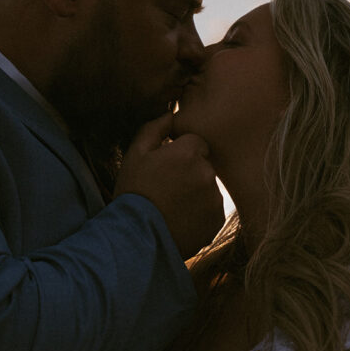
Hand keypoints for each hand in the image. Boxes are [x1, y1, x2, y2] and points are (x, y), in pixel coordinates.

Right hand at [114, 113, 224, 259]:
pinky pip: (210, 210)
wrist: (136, 237)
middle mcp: (207, 173)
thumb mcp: (135, 154)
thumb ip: (154, 128)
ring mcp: (214, 199)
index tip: (165, 168)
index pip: (195, 143)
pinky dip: (199, 214)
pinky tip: (178, 220)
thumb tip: (170, 113)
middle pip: (203, 165)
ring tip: (170, 207)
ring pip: (207, 188)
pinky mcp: (216, 221)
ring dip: (194, 193)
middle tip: (165, 189)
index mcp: (190, 152)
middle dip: (188, 173)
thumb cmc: (133, 191)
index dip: (179, 154)